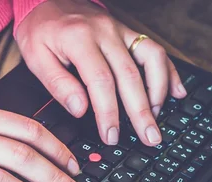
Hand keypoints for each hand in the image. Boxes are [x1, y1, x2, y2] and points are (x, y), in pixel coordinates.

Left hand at [16, 0, 186, 146]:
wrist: (46, 1)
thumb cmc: (41, 31)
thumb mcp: (35, 58)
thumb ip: (58, 84)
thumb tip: (80, 110)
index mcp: (79, 39)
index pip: (100, 81)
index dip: (109, 112)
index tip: (111, 135)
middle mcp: (104, 32)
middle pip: (130, 75)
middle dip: (141, 111)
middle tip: (149, 137)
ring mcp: (120, 30)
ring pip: (151, 58)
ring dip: (158, 91)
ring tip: (156, 117)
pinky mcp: (128, 32)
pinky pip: (154, 50)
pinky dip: (168, 72)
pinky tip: (176, 92)